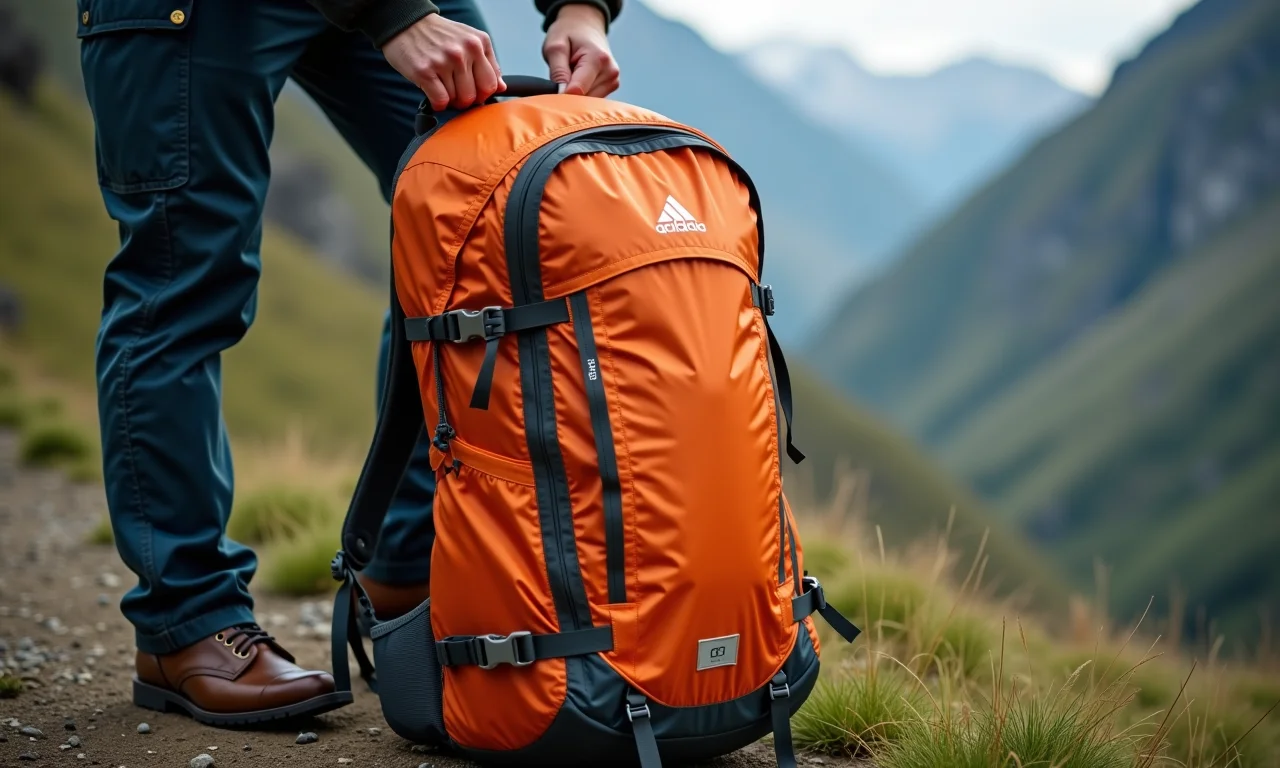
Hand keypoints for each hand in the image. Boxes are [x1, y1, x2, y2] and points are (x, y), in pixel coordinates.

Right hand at [383, 13, 504, 111]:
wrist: (406, 24)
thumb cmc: (438, 35)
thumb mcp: (469, 41)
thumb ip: (488, 63)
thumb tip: (502, 87)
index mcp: (479, 43)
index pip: (491, 84)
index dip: (482, 94)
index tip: (472, 92)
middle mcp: (464, 51)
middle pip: (475, 96)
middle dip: (465, 100)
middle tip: (455, 93)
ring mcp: (444, 61)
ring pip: (457, 100)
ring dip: (449, 100)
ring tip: (441, 86)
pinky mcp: (425, 71)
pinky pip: (440, 101)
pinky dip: (438, 103)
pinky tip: (433, 93)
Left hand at [542, 4, 619, 96]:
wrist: (585, 26)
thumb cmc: (568, 33)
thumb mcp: (555, 46)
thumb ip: (558, 71)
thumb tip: (562, 95)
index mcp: (597, 59)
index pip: (578, 90)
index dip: (561, 94)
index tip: (551, 90)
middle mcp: (610, 72)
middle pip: (583, 99)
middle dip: (568, 93)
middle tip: (561, 75)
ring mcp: (613, 80)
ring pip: (587, 102)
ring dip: (575, 94)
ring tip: (571, 74)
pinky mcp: (612, 86)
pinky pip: (592, 100)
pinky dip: (582, 93)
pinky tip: (578, 79)